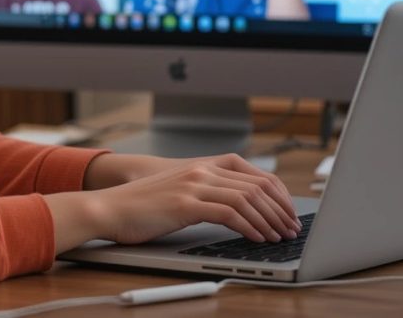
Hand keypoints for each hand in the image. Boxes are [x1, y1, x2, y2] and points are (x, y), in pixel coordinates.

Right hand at [47, 153, 299, 253]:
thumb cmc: (143, 205)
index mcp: (203, 165)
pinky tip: (257, 238)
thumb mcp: (180, 191)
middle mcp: (202, 170)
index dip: (277, 193)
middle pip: (256, 185)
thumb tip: (240, 210)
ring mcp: (193, 185)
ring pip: (246, 198)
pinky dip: (249, 227)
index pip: (254, 173)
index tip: (288, 211)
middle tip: (291, 228)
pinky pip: (229, 213)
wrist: (110, 207)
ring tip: (280, 236)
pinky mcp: (185, 204)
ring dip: (269, 220)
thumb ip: (207, 192)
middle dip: (280, 208)